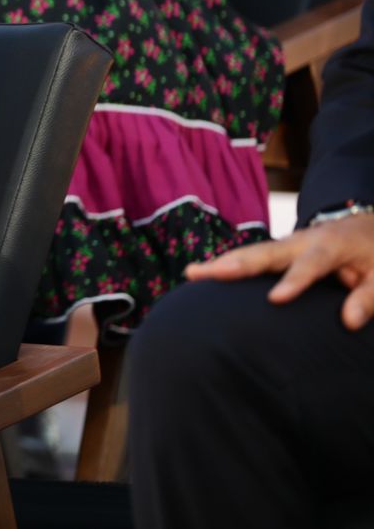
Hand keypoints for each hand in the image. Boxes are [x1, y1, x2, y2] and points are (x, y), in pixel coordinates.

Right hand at [187, 213, 373, 329]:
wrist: (365, 226)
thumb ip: (368, 297)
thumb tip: (349, 321)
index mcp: (330, 246)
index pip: (310, 265)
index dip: (293, 281)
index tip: (275, 300)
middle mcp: (301, 241)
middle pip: (265, 253)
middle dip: (235, 264)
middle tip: (207, 273)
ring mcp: (286, 244)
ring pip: (250, 253)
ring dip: (220, 263)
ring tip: (192, 273)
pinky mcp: (277, 251)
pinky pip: (250, 257)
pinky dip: (226, 265)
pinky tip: (202, 274)